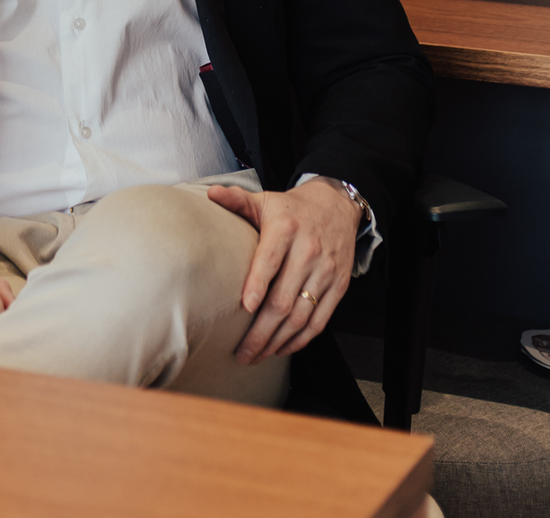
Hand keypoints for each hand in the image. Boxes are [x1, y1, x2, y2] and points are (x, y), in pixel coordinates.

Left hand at [207, 179, 359, 363]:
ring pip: (301, 316)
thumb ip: (237, 200)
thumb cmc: (293, 209)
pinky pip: (320, 321)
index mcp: (286, 229)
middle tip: (242, 352)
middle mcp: (308, 251)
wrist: (336, 205)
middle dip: (261, 331)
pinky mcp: (339, 286)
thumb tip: (211, 193)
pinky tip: (283, 348)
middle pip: (284, 299)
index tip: (245, 307)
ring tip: (257, 356)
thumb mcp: (265, 200)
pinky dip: (301, 340)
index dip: (258, 284)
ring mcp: (325, 271)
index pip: (271, 260)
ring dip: (278, 342)